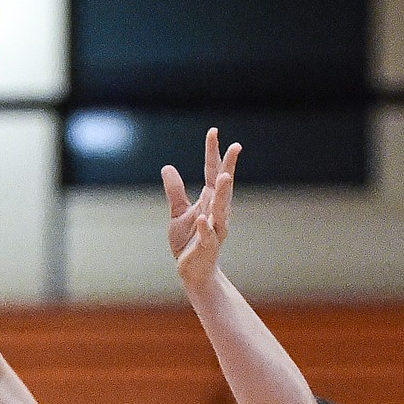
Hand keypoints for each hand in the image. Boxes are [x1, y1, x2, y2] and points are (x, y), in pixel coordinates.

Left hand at [161, 127, 240, 291]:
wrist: (192, 271)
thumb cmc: (188, 242)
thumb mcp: (178, 213)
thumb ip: (175, 191)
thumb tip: (167, 167)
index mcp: (210, 200)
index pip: (212, 171)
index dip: (213, 153)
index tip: (214, 132)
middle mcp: (217, 212)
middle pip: (224, 186)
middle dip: (229, 167)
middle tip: (235, 147)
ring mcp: (214, 229)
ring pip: (220, 209)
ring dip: (223, 193)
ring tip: (224, 177)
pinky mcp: (207, 247)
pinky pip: (207, 235)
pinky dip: (205, 227)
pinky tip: (202, 217)